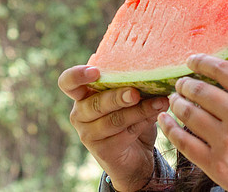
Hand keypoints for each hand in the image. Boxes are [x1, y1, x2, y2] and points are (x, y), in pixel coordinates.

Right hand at [58, 65, 169, 191]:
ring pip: (114, 120)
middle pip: (96, 103)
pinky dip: (144, 122)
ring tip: (160, 102)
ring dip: (140, 110)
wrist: (135, 157)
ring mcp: (88, 134)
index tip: (95, 71)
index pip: (67, 82)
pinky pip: (125, 134)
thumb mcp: (128, 99)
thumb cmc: (129, 119)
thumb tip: (149, 69)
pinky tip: (157, 114)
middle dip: (118, 96)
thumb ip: (130, 85)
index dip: (77, 75)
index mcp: (82, 95)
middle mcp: (80, 114)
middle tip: (136, 93)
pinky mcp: (102, 150)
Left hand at [157, 54, 227, 191]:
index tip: (191, 60)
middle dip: (184, 84)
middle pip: (200, 90)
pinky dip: (169, 127)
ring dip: (176, 102)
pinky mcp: (216, 164)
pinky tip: (164, 119)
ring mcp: (227, 141)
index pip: (222, 69)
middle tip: (180, 83)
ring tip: (174, 99)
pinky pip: (183, 141)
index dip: (202, 61)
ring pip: (188, 112)